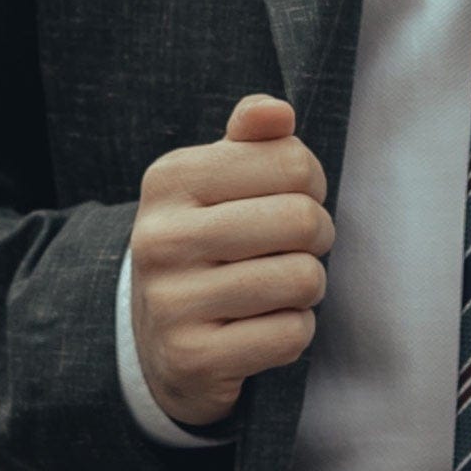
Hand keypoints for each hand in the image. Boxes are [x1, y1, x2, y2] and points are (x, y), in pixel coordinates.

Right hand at [129, 93, 332, 426]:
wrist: (153, 338)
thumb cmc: (210, 241)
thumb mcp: (220, 179)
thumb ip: (253, 137)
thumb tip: (278, 112)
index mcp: (171, 178)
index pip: (293, 163)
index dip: (311, 185)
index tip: (290, 201)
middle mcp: (161, 237)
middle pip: (301, 220)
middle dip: (317, 236)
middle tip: (296, 248)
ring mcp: (171, 302)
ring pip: (303, 279)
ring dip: (307, 288)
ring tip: (277, 288)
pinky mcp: (192, 358)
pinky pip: (291, 335)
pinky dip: (293, 332)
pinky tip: (261, 328)